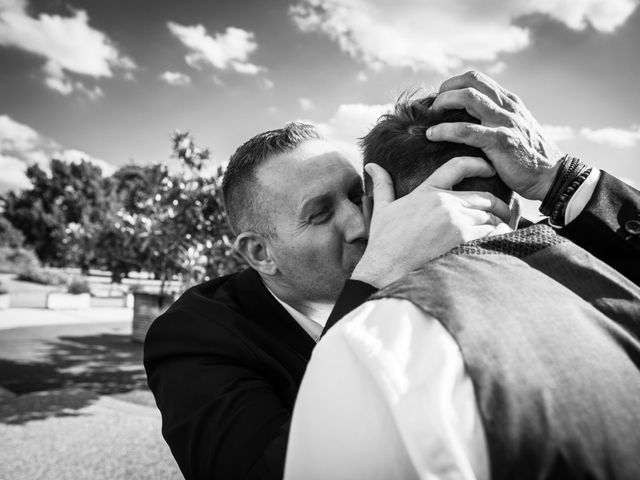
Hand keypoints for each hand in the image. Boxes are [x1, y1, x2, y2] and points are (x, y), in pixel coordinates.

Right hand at [351, 157, 510, 287]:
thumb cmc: (384, 241)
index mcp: (427, 191)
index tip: (490, 169)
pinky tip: (500, 242)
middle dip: (498, 204)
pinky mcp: (463, 239)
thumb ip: (382, 185)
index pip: (458, 167)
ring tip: (502, 231)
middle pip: (484, 196)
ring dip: (498, 224)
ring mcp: (455, 220)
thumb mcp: (382, 209)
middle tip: (505, 212)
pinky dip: (498, 237)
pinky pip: (491, 234)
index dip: (478, 164)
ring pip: (490, 217)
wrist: (386, 267)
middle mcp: (445, 202)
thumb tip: (371, 165)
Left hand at [427, 70, 563, 200]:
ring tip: (430, 117)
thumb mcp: (515, 131)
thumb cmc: (529, 159)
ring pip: (468, 98)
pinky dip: (445, 130)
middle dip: (446, 90)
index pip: (477, 79)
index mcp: (509, 102)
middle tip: (433, 107)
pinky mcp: (501, 141)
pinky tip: (432, 135)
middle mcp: (507, 107)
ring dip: (443, 103)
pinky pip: (466, 131)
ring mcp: (504, 122)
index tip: (440, 98)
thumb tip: (469, 120)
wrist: (552, 177)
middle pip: (470, 81)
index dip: (454, 84)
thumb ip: (496, 121)